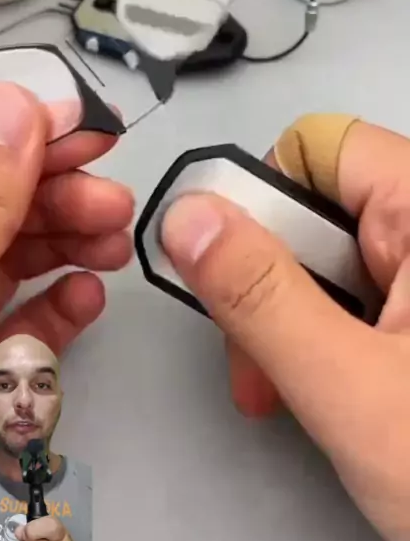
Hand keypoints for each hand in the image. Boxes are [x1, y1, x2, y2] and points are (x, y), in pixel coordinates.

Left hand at [0, 82, 133, 486]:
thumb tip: (12, 108)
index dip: (15, 135)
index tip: (81, 124)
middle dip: (58, 192)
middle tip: (111, 198)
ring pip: (19, 256)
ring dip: (73, 240)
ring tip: (112, 241)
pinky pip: (32, 320)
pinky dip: (66, 304)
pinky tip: (86, 300)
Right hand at [161, 114, 409, 540]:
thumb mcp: (351, 388)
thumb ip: (262, 298)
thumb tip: (189, 219)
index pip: (321, 148)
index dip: (262, 195)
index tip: (223, 268)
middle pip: (317, 208)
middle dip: (266, 283)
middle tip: (256, 361)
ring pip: (326, 260)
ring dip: (288, 321)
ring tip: (290, 392)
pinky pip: (352, 298)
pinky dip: (321, 338)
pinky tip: (324, 391)